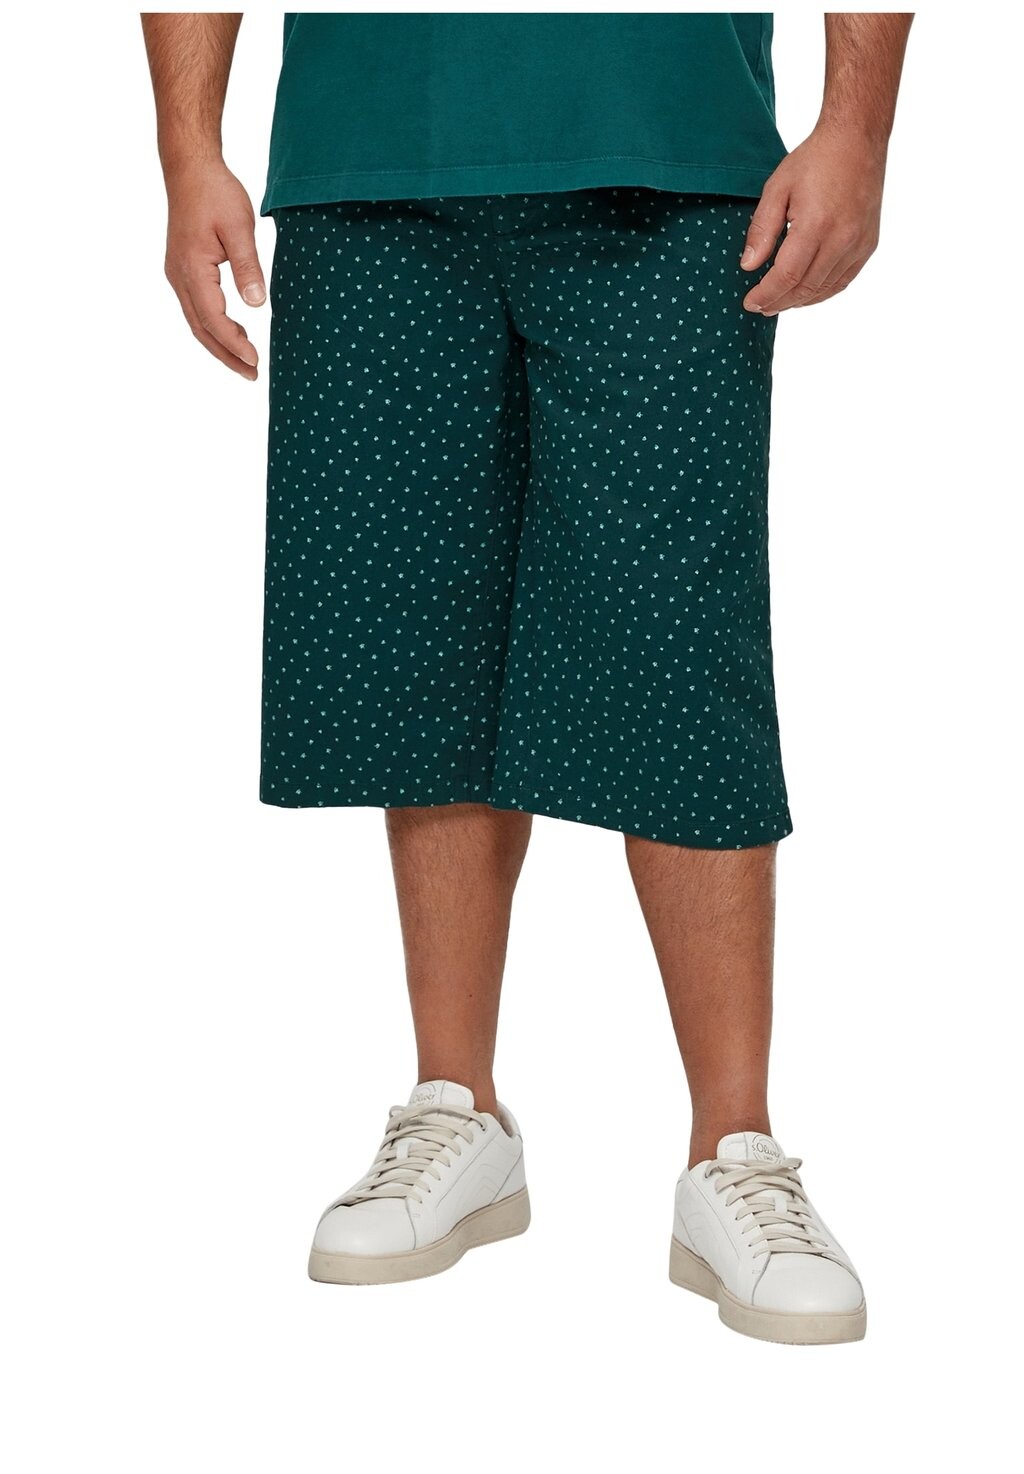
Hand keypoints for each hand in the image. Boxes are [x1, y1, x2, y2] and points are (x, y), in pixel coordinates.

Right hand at [163, 161, 265, 378]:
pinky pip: (196, 308)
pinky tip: (233, 331)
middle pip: (201, 329)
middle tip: (252, 374)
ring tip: (245, 361)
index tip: (255, 360)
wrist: (189, 170)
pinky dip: (213, 326)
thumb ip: (248, 267)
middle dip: (226, 355)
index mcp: (192, 269)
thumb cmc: (215, 193)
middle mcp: (179, 277)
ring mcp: (177, 275)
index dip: (235, 344)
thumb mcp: (238, 228)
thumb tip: (257, 304)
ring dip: (219, 344)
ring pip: (197, 321)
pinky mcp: (182, 270)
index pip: (214, 320)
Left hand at [740, 125, 885, 314]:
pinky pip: (843, 280)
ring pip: (825, 289)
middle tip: (761, 307)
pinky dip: (822, 292)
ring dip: (800, 301)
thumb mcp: (777, 188)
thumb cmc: (815, 160)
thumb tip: (748, 266)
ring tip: (779, 302)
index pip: (787, 276)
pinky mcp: (868, 244)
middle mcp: (842, 238)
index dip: (766, 294)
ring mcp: (859, 243)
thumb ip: (762, 230)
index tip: (750, 303)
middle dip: (780, 302)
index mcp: (816, 224)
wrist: (857, 139)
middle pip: (805, 288)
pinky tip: (806, 293)